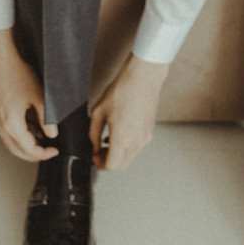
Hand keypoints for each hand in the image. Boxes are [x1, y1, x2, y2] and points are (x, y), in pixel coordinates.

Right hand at [0, 28, 58, 161]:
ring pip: (11, 142)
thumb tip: (53, 133)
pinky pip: (7, 132)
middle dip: (34, 154)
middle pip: (17, 150)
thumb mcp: (39, 97)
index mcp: (10, 123)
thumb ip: (47, 118)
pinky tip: (31, 128)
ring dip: (26, 145)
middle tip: (48, 151)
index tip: (54, 151)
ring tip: (42, 140)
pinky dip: (19, 135)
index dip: (43, 154)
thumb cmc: (16, 73)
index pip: (28, 149)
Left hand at [89, 54, 169, 170]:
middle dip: (108, 162)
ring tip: (107, 142)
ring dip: (118, 155)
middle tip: (98, 152)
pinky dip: (126, 147)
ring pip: (130, 157)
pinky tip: (119, 135)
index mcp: (122, 138)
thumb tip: (94, 146)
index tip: (94, 157)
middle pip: (121, 165)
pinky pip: (137, 148)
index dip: (100, 164)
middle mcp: (136, 142)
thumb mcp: (99, 112)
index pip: (112, 165)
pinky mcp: (149, 132)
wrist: (142, 79)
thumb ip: (93, 134)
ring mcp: (145, 138)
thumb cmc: (122, 91)